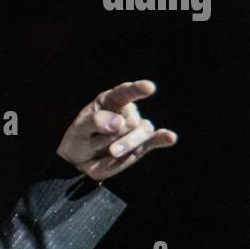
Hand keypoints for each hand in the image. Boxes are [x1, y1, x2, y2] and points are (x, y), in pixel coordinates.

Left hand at [56, 79, 176, 181]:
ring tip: (112, 152)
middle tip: (94, 142)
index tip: (149, 88)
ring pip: (141, 131)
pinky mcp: (141, 144)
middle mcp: (126, 111)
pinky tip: (170, 137)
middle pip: (130, 120)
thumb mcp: (79, 129)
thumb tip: (119, 122)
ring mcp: (135, 127)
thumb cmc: (79, 139)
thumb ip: (95, 122)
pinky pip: (155, 139)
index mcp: (110, 100)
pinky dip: (163, 138)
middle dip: (112, 136)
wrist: (80, 161)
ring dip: (127, 144)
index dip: (137, 89)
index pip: (125, 92)